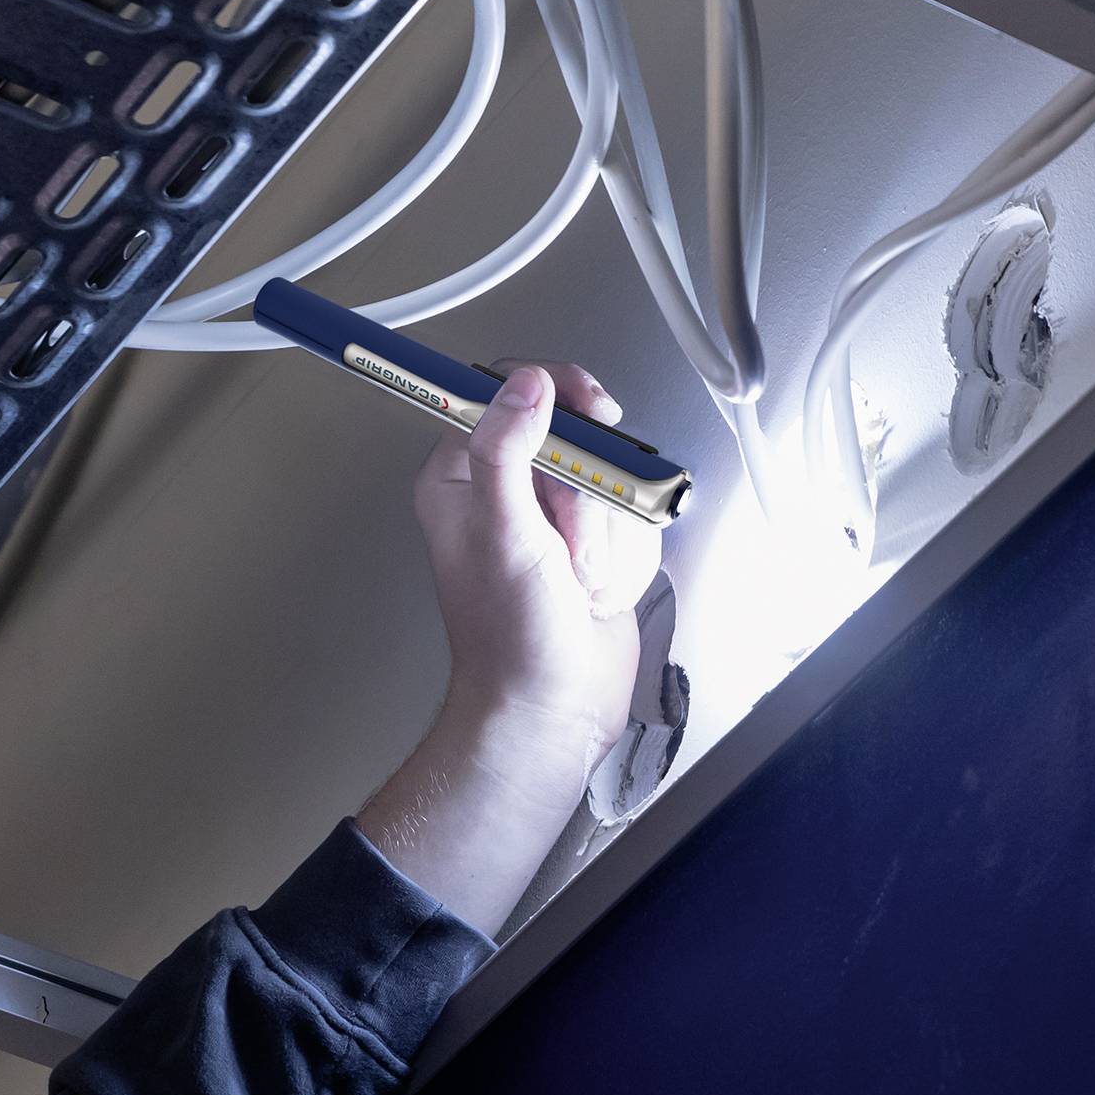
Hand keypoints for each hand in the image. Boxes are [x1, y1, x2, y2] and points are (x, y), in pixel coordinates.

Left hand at [410, 361, 662, 797]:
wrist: (553, 709)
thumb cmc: (511, 638)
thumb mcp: (503, 533)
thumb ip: (507, 451)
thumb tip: (524, 386)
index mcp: (461, 476)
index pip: (506, 391)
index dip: (555, 394)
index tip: (589, 412)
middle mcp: (506, 490)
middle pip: (577, 436)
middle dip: (590, 497)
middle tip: (569, 545)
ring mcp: (553, 516)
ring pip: (613, 480)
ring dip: (608, 537)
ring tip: (577, 583)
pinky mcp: (593, 542)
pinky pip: (633, 521)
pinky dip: (625, 561)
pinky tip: (595, 595)